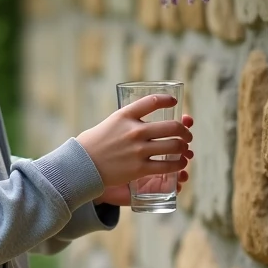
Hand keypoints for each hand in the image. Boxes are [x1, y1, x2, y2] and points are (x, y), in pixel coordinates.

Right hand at [77, 96, 191, 194]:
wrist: (81, 165)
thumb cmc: (94, 143)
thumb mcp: (110, 123)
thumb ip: (128, 120)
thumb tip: (144, 120)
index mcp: (125, 115)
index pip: (153, 101)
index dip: (167, 99)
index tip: (174, 101)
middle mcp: (134, 131)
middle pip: (171, 126)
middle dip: (184, 130)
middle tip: (186, 134)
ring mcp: (138, 150)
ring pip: (173, 146)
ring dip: (183, 147)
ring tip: (185, 149)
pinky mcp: (139, 168)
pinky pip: (167, 166)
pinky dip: (178, 164)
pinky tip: (180, 164)